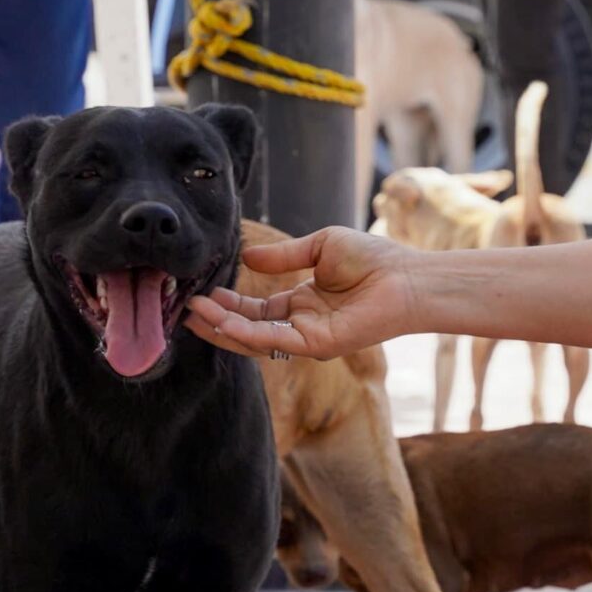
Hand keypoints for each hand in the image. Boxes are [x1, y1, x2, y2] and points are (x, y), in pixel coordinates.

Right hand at [185, 226, 419, 360]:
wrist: (406, 276)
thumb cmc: (373, 259)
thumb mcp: (320, 246)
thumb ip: (284, 255)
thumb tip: (247, 257)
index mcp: (301, 303)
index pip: (255, 309)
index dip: (228, 303)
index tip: (201, 292)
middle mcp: (301, 324)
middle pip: (248, 327)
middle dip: (216, 319)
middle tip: (185, 307)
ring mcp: (308, 338)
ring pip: (256, 338)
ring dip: (223, 327)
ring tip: (194, 313)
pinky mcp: (318, 344)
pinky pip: (275, 341)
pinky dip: (247, 333)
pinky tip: (224, 322)